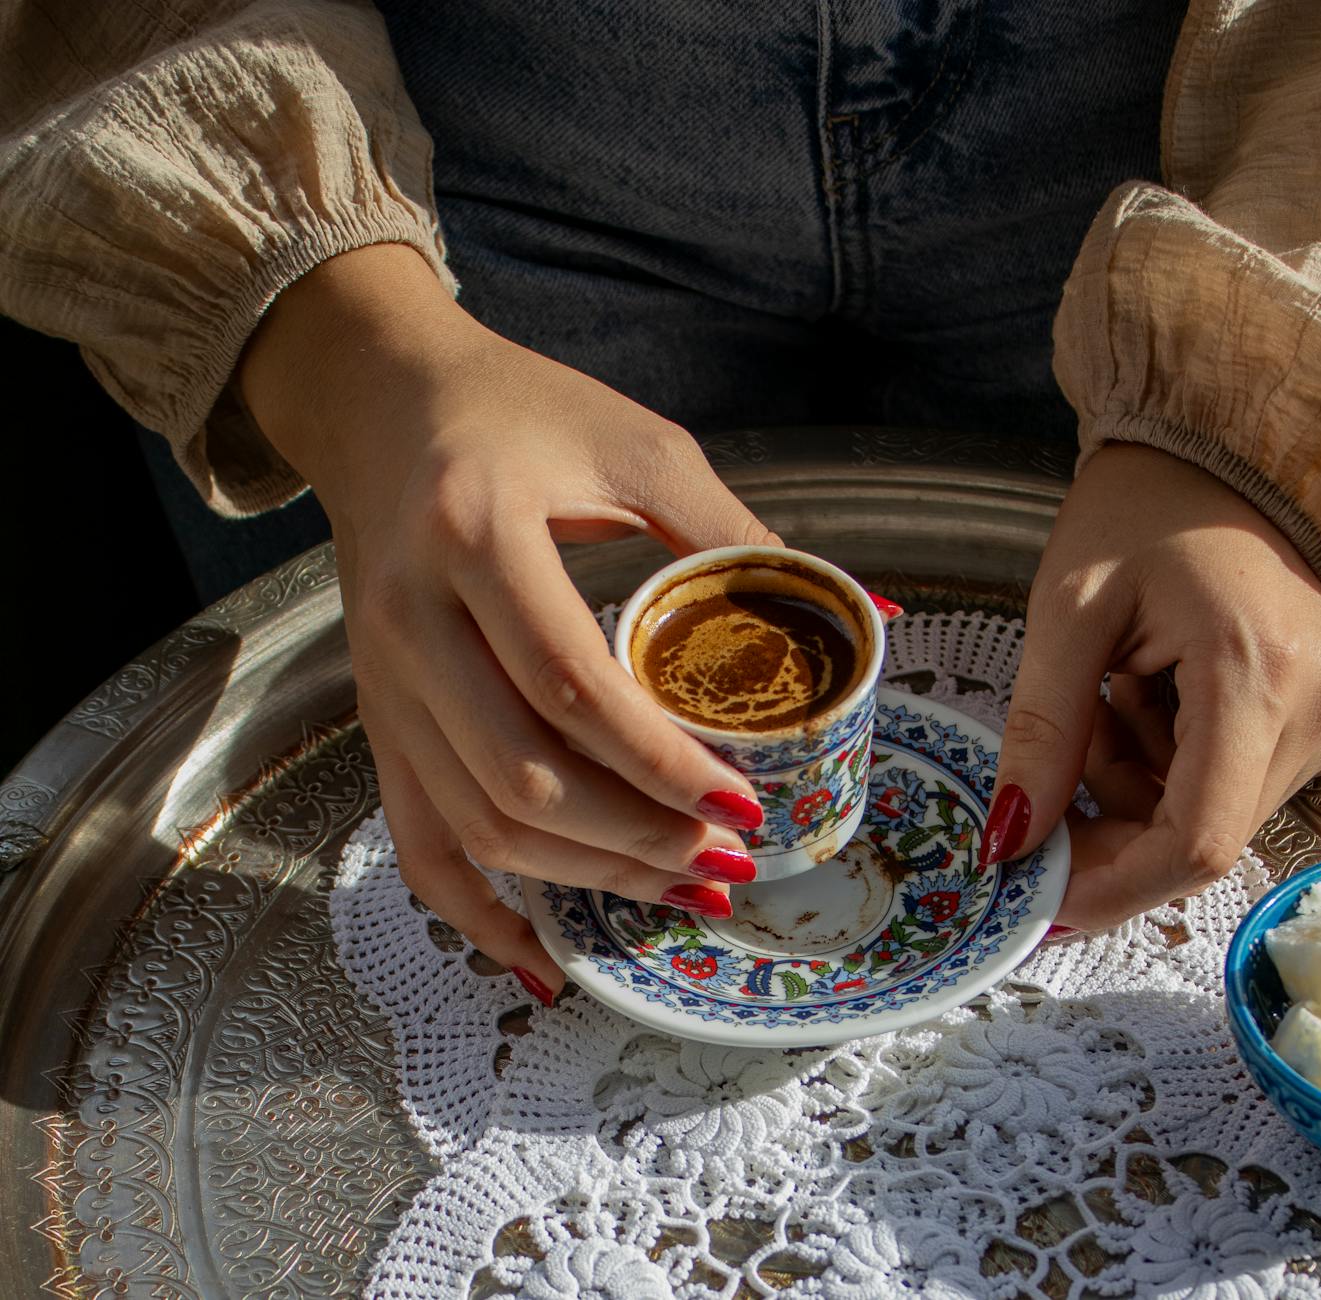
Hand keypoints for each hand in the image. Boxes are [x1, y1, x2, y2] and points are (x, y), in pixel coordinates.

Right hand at [240, 245, 774, 999]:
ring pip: (477, 822)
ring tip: (675, 884)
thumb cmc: (522, 413)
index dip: (663, 762)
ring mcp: (383, 681)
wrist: (385, 402)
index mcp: (476, 532)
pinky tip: (544, 950)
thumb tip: (866, 610)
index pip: (572, 685)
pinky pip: (415, 840)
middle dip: (635, 838)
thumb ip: (739, 536)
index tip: (744, 803)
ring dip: (584, 876)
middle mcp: (411, 619)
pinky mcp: (378, 717)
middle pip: (522, 776)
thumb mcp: (638, 448)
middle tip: (721, 855)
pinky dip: (477, 908)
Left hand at [983, 443, 1320, 930]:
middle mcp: (1319, 709)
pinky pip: (1233, 784)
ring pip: (1212, 815)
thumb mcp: (1069, 611)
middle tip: (1059, 748)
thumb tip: (1012, 839)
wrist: (1221, 456)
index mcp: (1257, 675)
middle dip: (1109, 820)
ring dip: (1134, 783)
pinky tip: (1147, 693)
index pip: (1198, 842)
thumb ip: (1041, 732)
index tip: (1038, 896)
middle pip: (1201, 836)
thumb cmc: (1142, 512)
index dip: (1112, 886)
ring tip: (1109, 690)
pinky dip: (1167, 764)